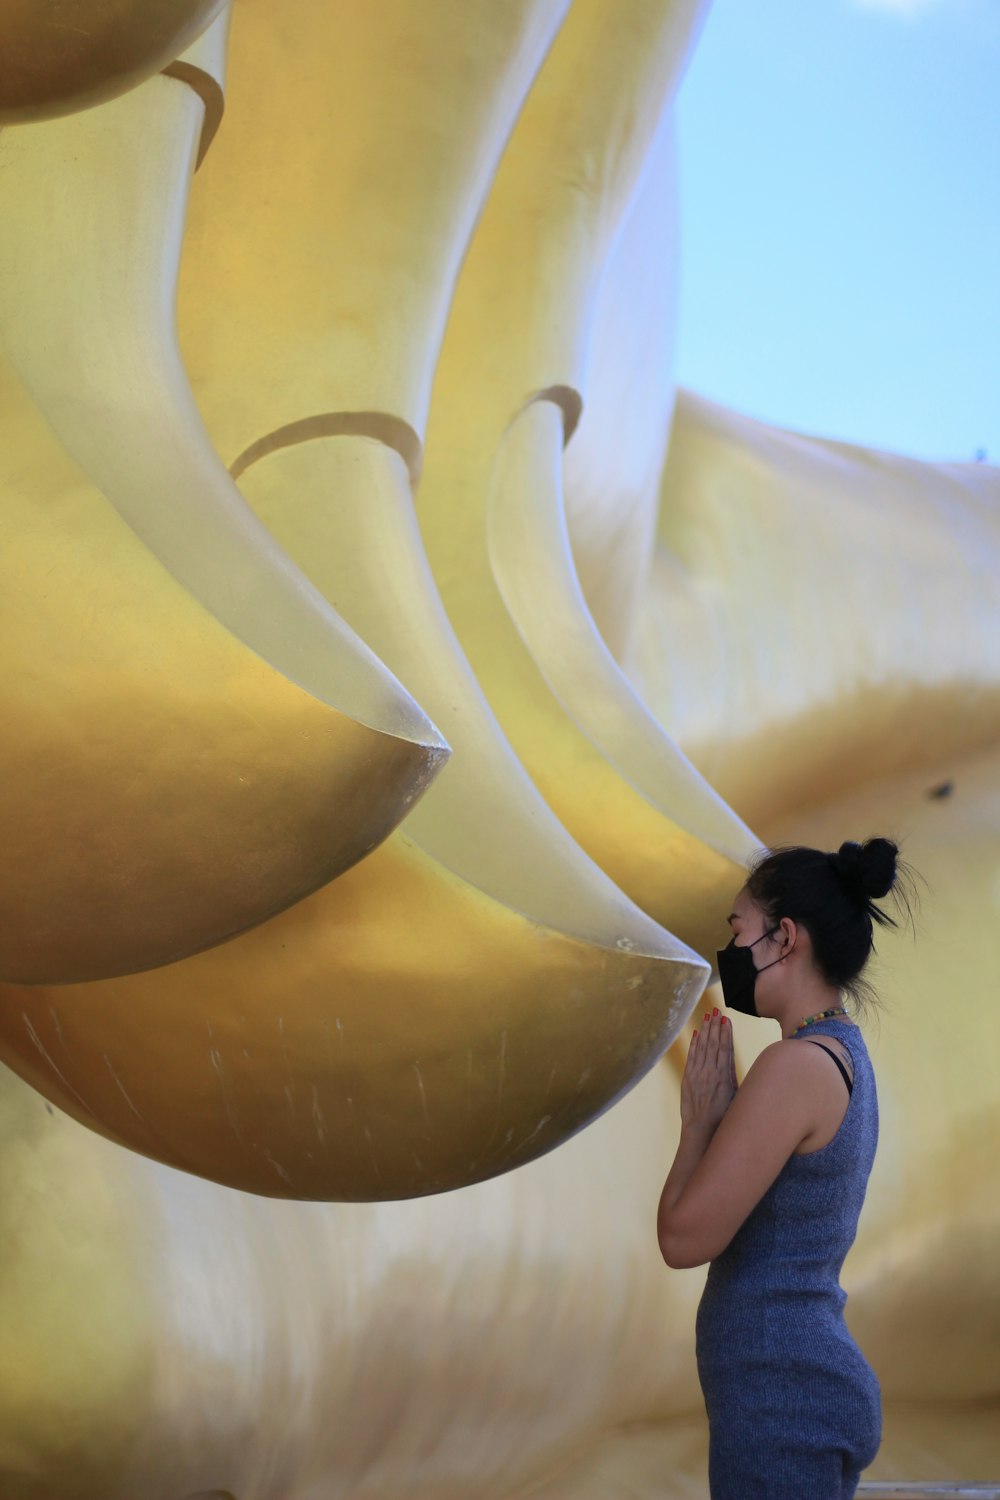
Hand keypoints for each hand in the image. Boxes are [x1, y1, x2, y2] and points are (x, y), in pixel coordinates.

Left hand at [680, 1009, 735, 1132]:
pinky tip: (695, 1033)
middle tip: (716, 1011)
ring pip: (701, 1047)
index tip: (726, 1019)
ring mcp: (697, 1074)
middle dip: (715, 1025)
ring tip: (707, 1016)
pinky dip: (693, 1044)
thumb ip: (733, 1076)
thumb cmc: (724, 1117)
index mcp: (725, 1076)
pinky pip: (691, 1056)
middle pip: (713, 1043)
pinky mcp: (687, 1078)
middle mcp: (710, 1072)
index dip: (725, 1032)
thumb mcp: (736, 1096)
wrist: (702, 1130)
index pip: (725, 1048)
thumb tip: (731, 1058)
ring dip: (704, 1030)